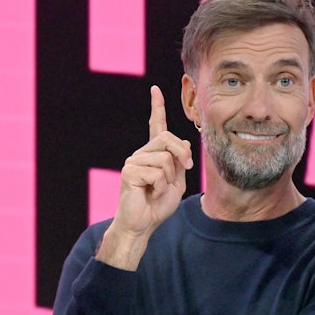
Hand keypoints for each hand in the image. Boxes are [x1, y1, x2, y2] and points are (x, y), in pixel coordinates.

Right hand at [96, 86, 192, 269]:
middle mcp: (141, 154)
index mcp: (153, 154)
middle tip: (184, 169)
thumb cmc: (158, 205)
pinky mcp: (129, 171)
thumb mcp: (177, 183)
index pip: (155, 126)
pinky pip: (157, 172)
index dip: (157, 107)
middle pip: (167, 138)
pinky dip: (161, 186)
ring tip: (158, 190)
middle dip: (182, 154)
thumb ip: (180, 163)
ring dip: (169, 178)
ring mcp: (133, 161)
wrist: (143, 224)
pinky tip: (151, 193)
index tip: (156, 89)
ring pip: (165, 158)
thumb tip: (185, 142)